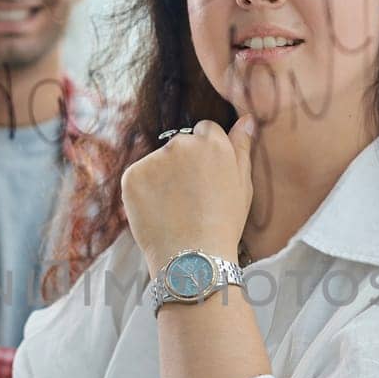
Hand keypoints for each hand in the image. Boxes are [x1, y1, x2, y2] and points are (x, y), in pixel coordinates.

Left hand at [121, 116, 255, 274]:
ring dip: (162, 178)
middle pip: (180, 144)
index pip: (205, 131)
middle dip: (183, 164)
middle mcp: (182, 143)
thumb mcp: (243, 186)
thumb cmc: (224, 225)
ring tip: (174, 210)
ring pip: (158, 162)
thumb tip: (246, 119)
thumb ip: (242, 148)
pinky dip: (144, 192)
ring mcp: (154, 159)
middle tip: (191, 199)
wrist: (193, 258)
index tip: (206, 180)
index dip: (206, 157)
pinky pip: (138, 177)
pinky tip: (158, 213)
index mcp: (213, 143)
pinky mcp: (132, 175)